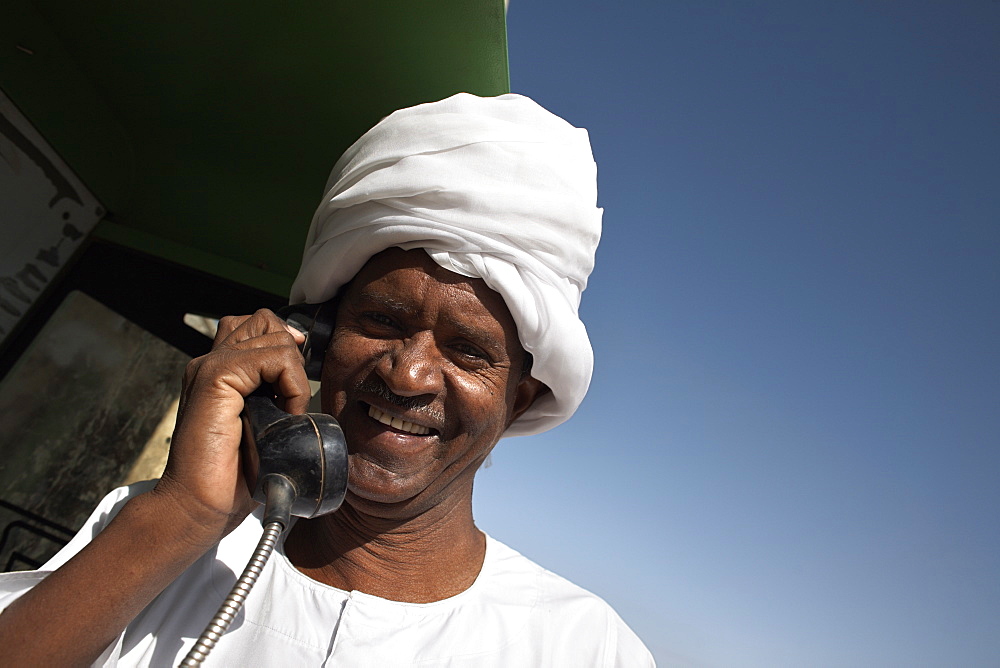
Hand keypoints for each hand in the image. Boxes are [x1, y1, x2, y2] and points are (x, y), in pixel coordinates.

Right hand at [154, 309, 309, 541]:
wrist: (198, 505)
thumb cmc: (230, 475)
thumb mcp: (261, 425)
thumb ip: (271, 395)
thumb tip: (300, 372)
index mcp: (219, 370)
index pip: (259, 326)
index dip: (286, 347)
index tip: (294, 387)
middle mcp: (210, 361)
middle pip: (266, 320)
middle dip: (292, 355)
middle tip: (289, 398)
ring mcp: (210, 366)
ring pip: (274, 335)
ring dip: (294, 374)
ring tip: (285, 412)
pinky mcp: (215, 377)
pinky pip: (273, 358)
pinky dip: (291, 384)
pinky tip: (284, 413)